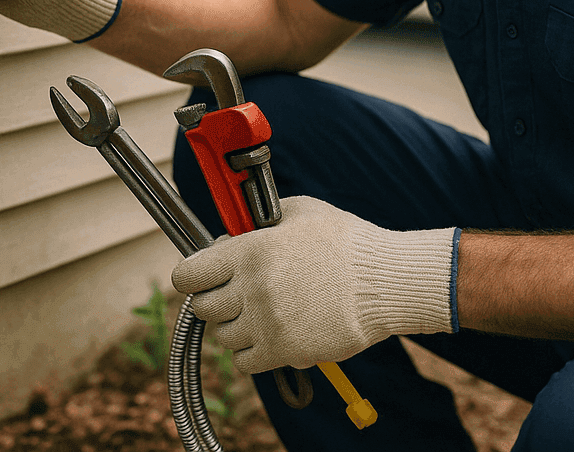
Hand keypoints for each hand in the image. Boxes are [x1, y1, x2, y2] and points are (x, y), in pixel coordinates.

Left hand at [171, 196, 455, 372]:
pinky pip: (245, 363)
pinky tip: (267, 336)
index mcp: (249, 251)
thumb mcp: (300, 211)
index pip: (188, 275)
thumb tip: (232, 233)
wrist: (385, 281)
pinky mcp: (285, 351)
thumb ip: (259, 222)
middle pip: (203, 308)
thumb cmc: (346, 242)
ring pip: (223, 337)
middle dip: (214, 300)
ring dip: (235, 327)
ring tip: (258, 314)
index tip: (197, 279)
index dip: (189, 277)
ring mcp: (267, 323)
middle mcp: (252, 289)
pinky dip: (250, 353)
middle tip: (233, 295)